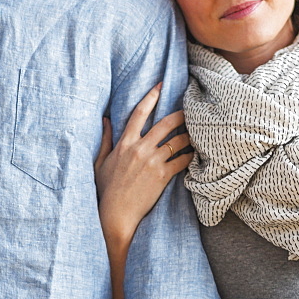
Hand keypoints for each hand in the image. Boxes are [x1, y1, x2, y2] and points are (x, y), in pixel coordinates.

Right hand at [94, 83, 192, 242]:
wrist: (116, 213)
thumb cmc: (107, 189)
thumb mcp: (101, 162)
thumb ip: (106, 139)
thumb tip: (106, 120)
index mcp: (125, 142)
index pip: (140, 112)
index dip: (152, 96)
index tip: (162, 85)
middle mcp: (140, 148)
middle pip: (166, 123)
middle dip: (180, 115)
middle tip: (190, 111)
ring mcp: (152, 161)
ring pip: (178, 141)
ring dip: (189, 136)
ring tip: (197, 134)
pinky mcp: (162, 175)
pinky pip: (182, 160)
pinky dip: (190, 156)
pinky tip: (196, 154)